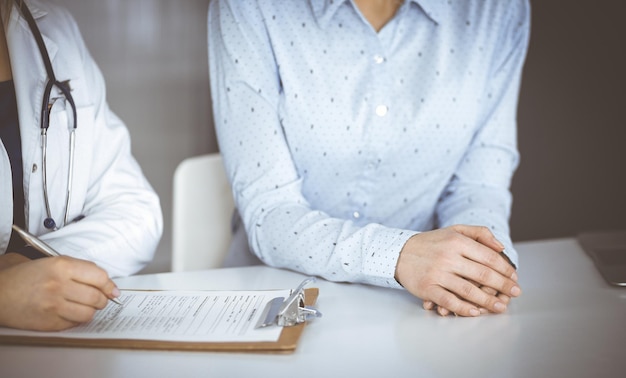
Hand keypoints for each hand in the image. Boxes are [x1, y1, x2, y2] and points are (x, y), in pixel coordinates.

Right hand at [0, 256, 119, 330]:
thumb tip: (106, 282)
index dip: (110, 285)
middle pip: (97, 297)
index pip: (100, 277)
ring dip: (91, 311)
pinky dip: (76, 319)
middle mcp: (59, 285)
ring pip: (89, 313)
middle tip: (100, 298)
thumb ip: (81, 269)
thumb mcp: (53, 262)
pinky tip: (69, 312)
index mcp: (62, 266)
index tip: (113, 290)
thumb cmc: (25, 276)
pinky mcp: (49, 322)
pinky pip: (74, 323)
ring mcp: (53, 306)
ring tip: (84, 306)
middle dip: (103, 299)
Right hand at [395, 225, 520, 316]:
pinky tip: (476, 311)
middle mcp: (448, 257)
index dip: (505, 269)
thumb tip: (500, 247)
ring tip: (500, 307)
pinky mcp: (427, 288)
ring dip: (488, 301)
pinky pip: (450, 301)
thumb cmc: (430, 243)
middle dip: (503, 286)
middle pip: (483, 275)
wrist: (398, 252)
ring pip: (469, 291)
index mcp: (457, 241)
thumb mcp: (454, 230)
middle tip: (515, 293)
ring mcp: (437, 273)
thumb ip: (479, 233)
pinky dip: (464, 308)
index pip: (488, 257)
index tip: (514, 277)